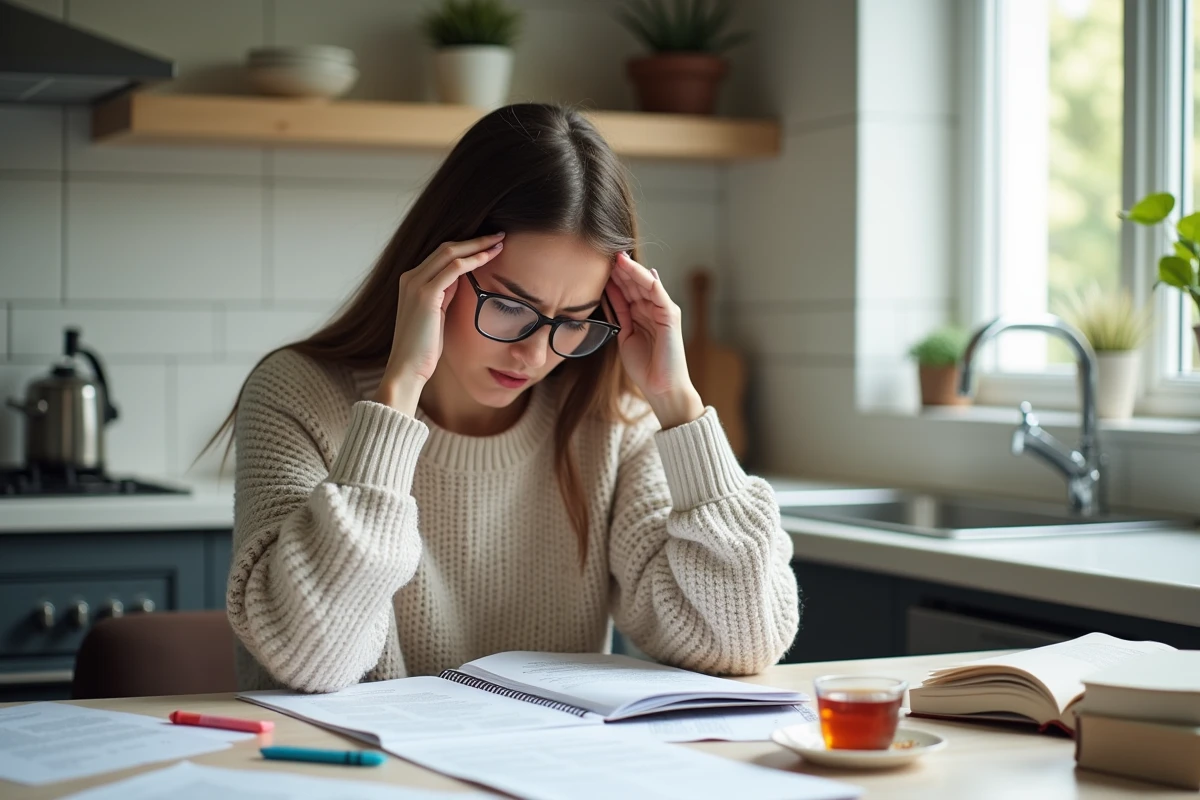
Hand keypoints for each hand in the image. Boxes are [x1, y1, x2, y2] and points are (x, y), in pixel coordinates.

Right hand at [373, 232, 505, 413]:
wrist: (407, 367)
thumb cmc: (424, 348)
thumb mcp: (436, 315)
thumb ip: (445, 295)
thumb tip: (462, 281)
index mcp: (411, 281)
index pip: (442, 254)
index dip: (466, 246)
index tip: (488, 243)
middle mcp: (410, 277)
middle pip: (446, 247)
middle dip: (475, 240)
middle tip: (498, 235)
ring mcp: (416, 284)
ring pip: (450, 253)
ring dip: (477, 245)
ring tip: (499, 241)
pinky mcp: (425, 294)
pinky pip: (453, 269)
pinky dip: (473, 260)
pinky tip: (488, 256)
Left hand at [606, 252, 703, 428]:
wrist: (661, 388)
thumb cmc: (644, 367)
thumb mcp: (624, 336)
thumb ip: (619, 314)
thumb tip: (609, 294)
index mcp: (641, 314)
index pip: (626, 290)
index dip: (612, 277)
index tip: (594, 265)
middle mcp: (653, 309)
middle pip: (634, 283)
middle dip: (619, 269)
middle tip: (603, 252)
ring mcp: (663, 310)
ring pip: (643, 283)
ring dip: (629, 269)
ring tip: (614, 256)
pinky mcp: (670, 315)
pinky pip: (656, 291)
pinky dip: (644, 278)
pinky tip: (631, 268)